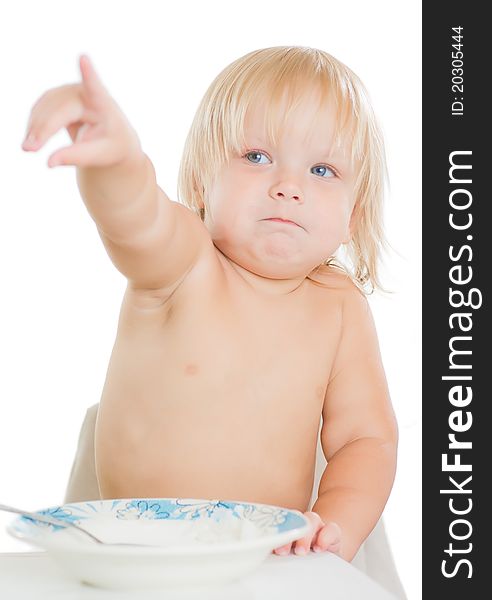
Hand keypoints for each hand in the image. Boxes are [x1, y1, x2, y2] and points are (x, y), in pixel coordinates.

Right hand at [21, 54, 141, 168]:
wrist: (113, 137)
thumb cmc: (112, 146)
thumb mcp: (100, 155)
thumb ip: (77, 157)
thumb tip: (49, 162)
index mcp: (104, 104)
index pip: (95, 87)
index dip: (88, 73)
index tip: (84, 58)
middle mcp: (86, 91)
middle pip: (60, 107)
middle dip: (43, 128)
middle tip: (28, 149)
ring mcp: (70, 90)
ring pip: (46, 106)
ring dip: (35, 127)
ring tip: (28, 148)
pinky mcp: (58, 95)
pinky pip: (41, 108)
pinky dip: (35, 124)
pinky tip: (32, 139)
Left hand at [273, 511, 340, 555]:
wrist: (325, 548)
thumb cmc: (302, 551)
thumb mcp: (289, 551)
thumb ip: (278, 550)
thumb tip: (260, 559)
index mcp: (289, 526)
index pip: (280, 521)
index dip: (274, 531)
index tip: (268, 545)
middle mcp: (303, 523)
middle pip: (295, 518)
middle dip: (287, 533)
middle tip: (282, 551)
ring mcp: (317, 525)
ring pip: (312, 519)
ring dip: (305, 534)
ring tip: (300, 551)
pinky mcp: (332, 532)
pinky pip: (331, 528)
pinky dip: (326, 536)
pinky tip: (320, 547)